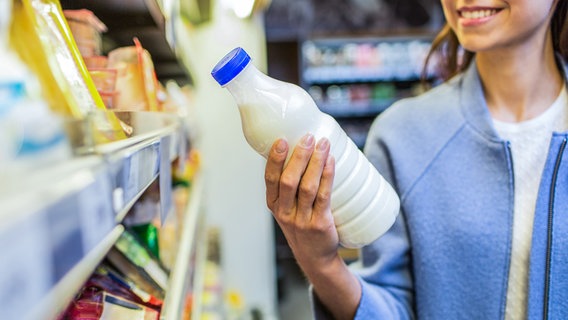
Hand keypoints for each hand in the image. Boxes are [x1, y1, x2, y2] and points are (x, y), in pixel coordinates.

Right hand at [265, 133, 339, 268]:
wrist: (316, 256)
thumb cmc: (302, 222)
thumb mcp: (288, 206)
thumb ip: (290, 182)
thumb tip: (304, 145)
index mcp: (273, 204)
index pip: (270, 179)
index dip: (275, 159)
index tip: (282, 139)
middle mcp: (284, 212)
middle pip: (289, 181)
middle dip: (299, 156)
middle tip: (309, 137)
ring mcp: (301, 220)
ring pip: (307, 187)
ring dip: (316, 163)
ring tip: (323, 144)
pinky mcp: (319, 224)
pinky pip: (323, 197)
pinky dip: (327, 176)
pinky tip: (331, 162)